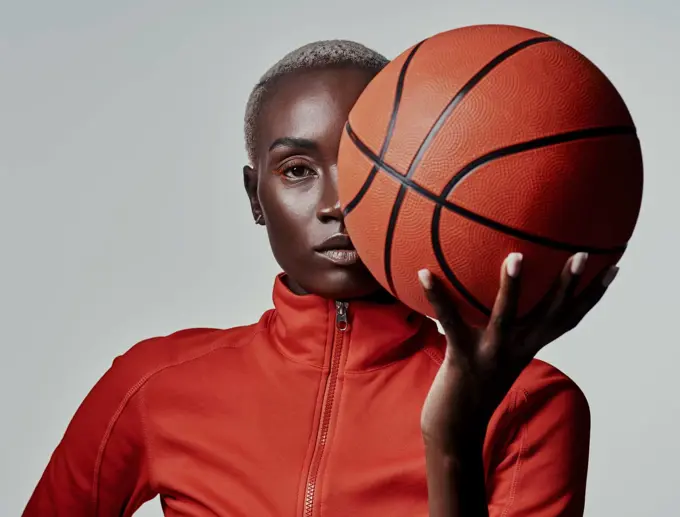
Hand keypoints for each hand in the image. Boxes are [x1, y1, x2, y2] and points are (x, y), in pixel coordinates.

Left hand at [419, 252, 618, 449]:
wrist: (456, 428)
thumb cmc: (474, 385)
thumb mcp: (497, 355)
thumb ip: (504, 331)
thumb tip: (495, 297)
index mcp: (528, 346)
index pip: (568, 319)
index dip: (592, 295)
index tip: (613, 267)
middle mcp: (516, 349)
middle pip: (549, 314)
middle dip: (569, 284)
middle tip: (581, 254)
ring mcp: (491, 352)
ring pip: (506, 316)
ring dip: (512, 287)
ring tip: (515, 257)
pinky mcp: (462, 356)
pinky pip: (449, 321)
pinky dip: (436, 297)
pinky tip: (423, 273)